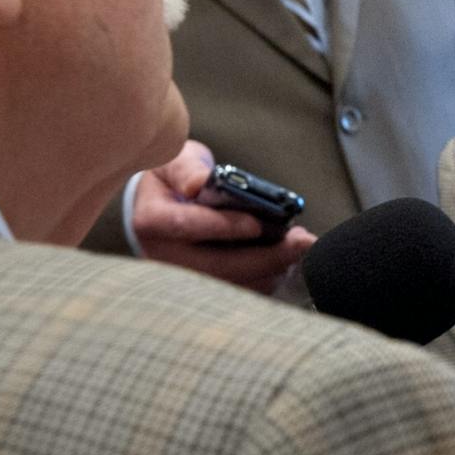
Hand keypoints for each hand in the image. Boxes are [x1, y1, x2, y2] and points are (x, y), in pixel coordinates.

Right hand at [130, 139, 313, 294]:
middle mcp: (162, 256)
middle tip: (302, 241)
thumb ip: (188, 169)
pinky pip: (238, 293)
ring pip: (231, 286)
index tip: (257, 224)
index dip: (223, 226)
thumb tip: (200, 183)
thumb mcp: (176, 161)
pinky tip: (288, 259)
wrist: (167, 204)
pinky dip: (268, 279)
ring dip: (271, 270)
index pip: (185, 225)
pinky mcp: (201, 291)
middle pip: (215, 267)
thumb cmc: (176, 179)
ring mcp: (182, 279)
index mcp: (152, 220)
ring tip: (299, 246)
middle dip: (264, 256)